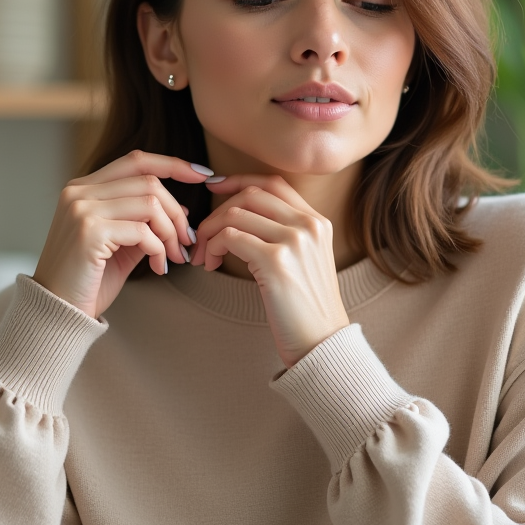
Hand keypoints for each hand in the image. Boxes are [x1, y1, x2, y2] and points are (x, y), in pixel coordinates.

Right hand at [33, 150, 209, 318]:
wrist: (57, 312)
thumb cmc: (88, 281)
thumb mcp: (121, 245)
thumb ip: (144, 223)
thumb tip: (181, 210)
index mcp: (83, 188)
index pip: (135, 161)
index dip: (172, 164)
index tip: (202, 176)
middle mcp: (79, 192)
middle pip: (149, 182)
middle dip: (176, 212)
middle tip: (187, 241)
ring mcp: (82, 209)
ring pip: (150, 203)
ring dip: (171, 233)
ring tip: (174, 257)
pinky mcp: (89, 230)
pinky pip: (143, 231)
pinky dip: (159, 249)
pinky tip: (158, 268)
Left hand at [192, 174, 348, 367]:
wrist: (323, 343)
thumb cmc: (305, 309)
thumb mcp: (305, 261)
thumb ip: (284, 234)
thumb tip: (239, 216)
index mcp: (318, 221)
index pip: (273, 184)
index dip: (239, 181)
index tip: (215, 187)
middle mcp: (309, 225)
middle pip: (251, 195)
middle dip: (218, 210)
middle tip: (202, 235)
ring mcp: (294, 241)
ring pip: (235, 214)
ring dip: (210, 232)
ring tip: (204, 255)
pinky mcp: (276, 261)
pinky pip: (230, 237)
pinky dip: (213, 247)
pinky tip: (212, 264)